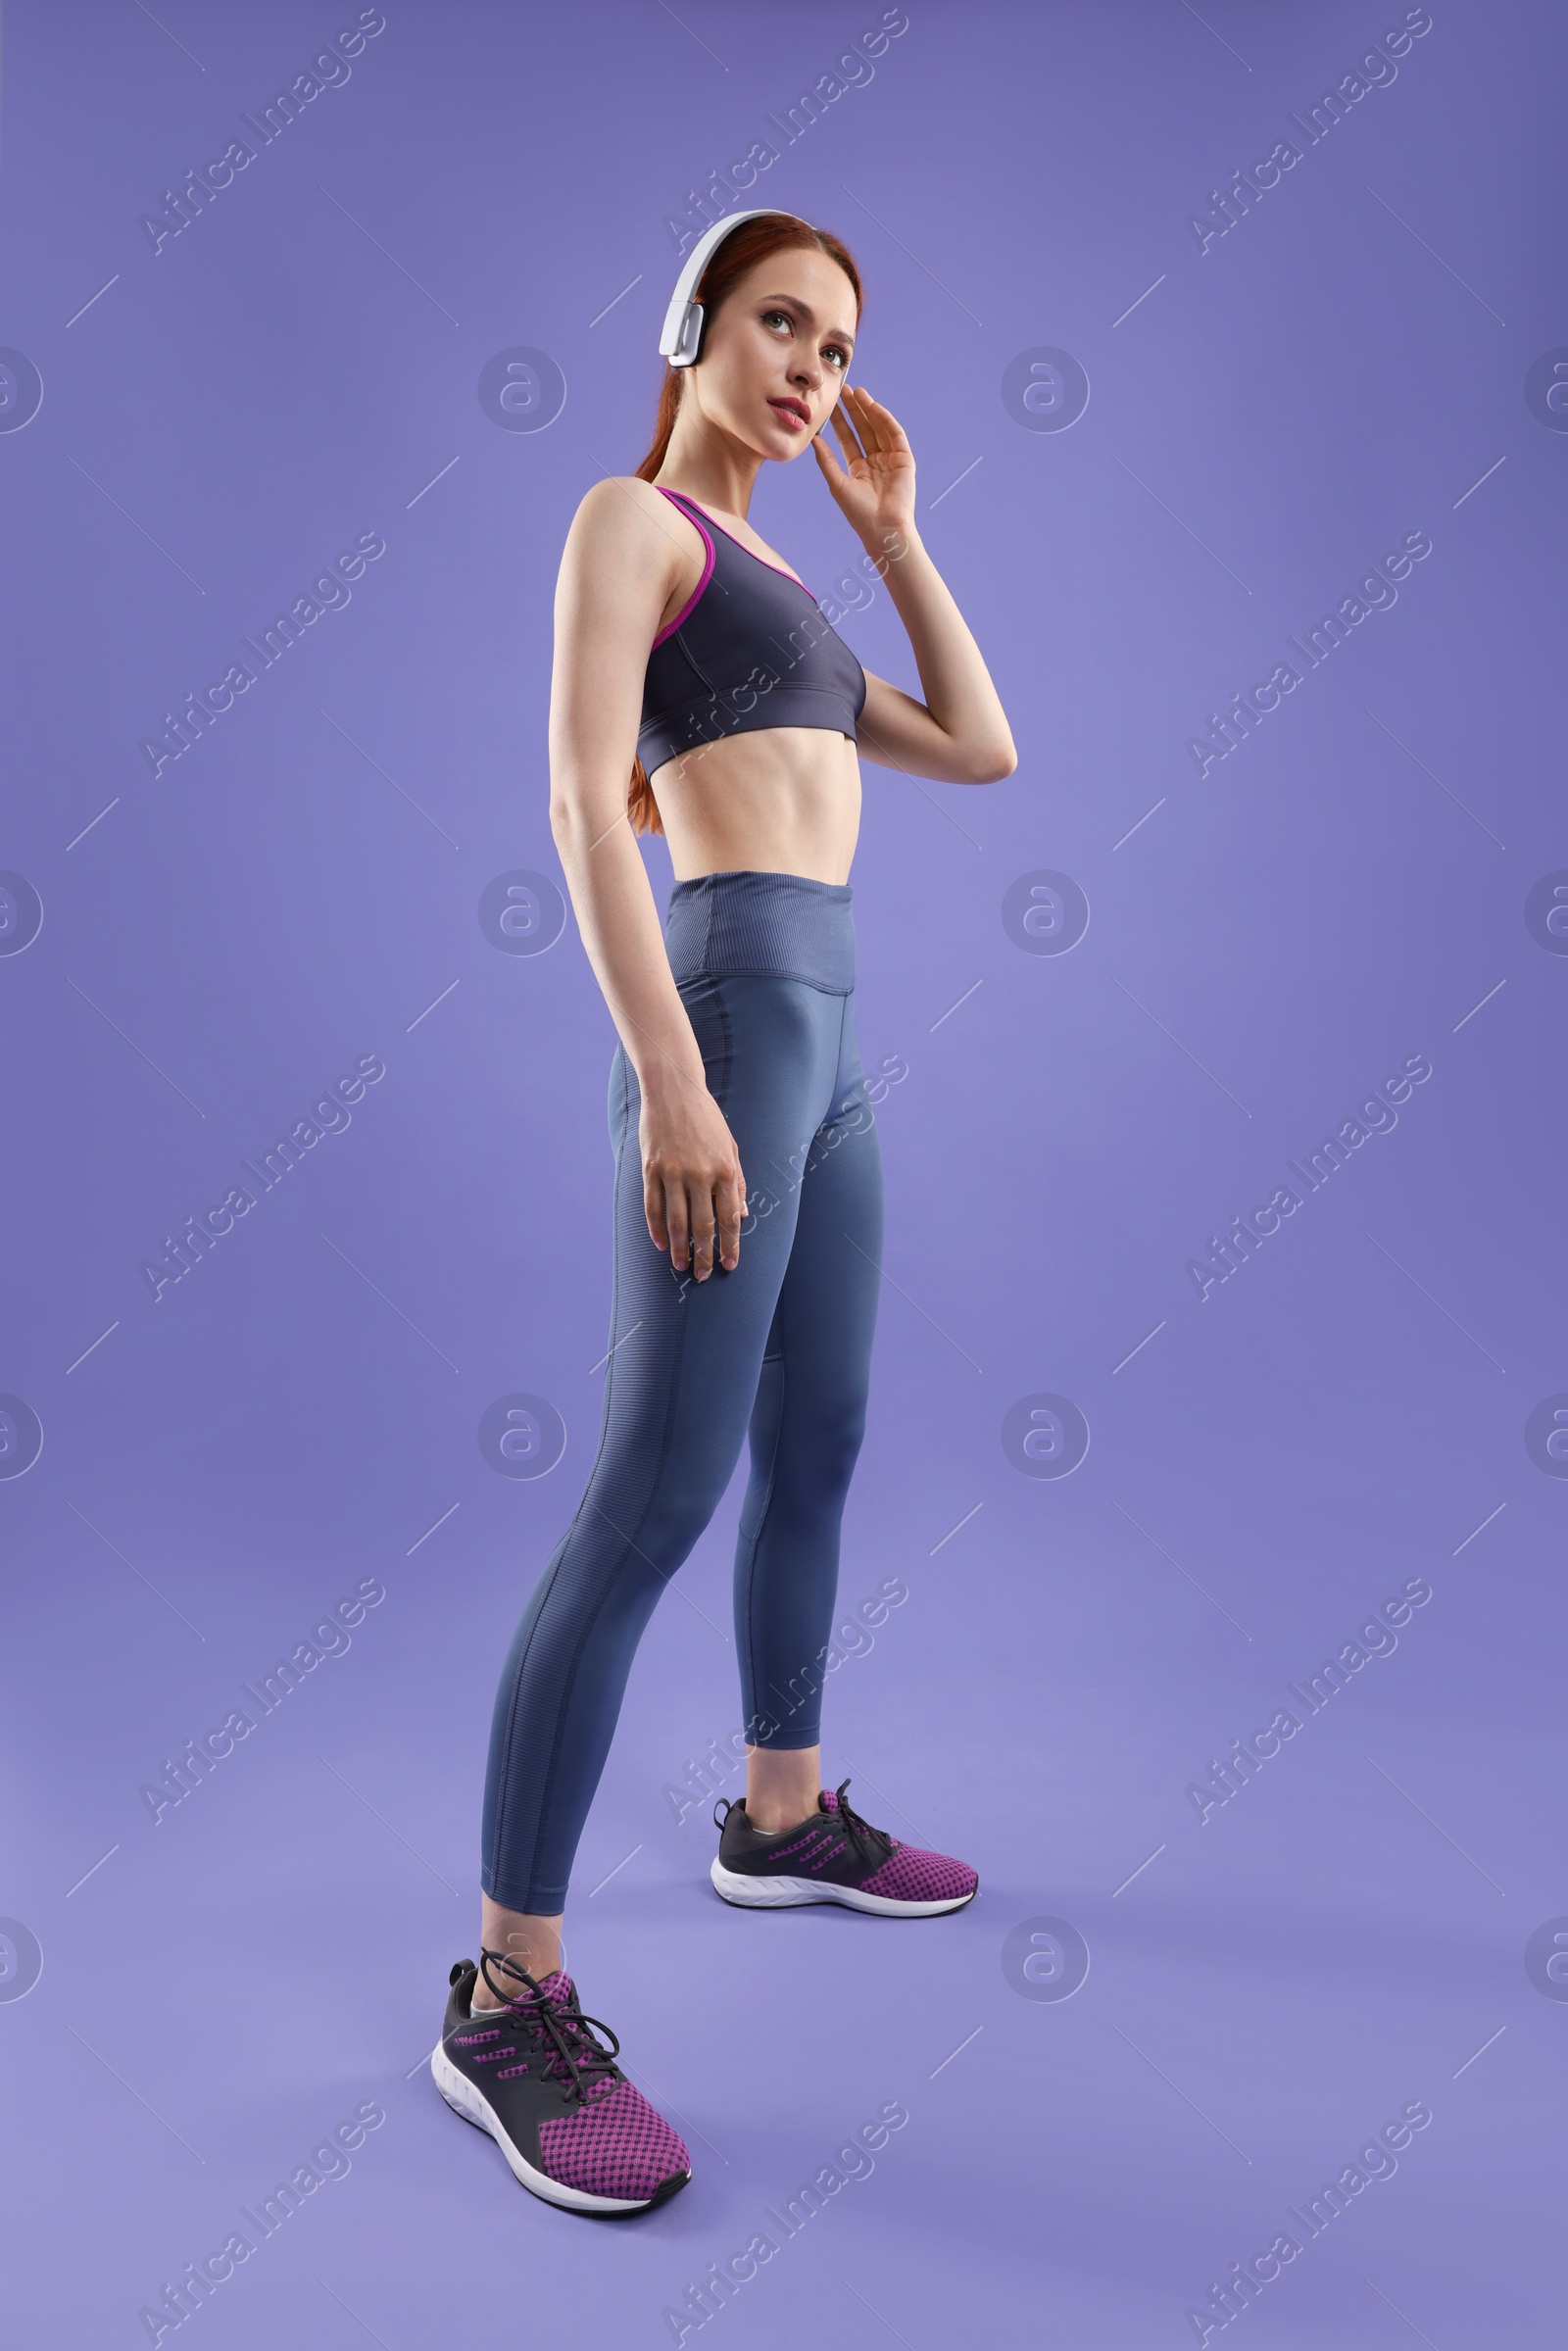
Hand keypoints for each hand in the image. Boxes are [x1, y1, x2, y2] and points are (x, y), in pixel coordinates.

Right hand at [638, 1074, 746, 1279]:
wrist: (674, 1090)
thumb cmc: (707, 1119)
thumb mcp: (731, 1147)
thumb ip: (737, 1182)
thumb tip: (743, 1216)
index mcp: (725, 1170)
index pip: (730, 1219)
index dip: (730, 1245)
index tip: (729, 1265)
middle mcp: (700, 1174)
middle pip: (703, 1226)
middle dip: (705, 1255)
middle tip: (703, 1275)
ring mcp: (673, 1172)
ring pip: (676, 1222)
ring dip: (679, 1248)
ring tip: (682, 1266)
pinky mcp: (651, 1169)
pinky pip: (652, 1206)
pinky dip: (655, 1229)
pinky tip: (660, 1244)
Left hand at [812, 384, 915, 553]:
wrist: (883, 529)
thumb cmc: (859, 513)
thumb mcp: (838, 484)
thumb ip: (826, 461)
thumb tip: (813, 439)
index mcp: (859, 469)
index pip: (848, 439)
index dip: (840, 422)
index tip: (831, 404)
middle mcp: (875, 462)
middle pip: (863, 429)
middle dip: (854, 410)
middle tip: (844, 390)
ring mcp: (891, 460)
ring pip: (878, 428)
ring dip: (869, 410)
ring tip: (858, 392)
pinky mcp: (905, 460)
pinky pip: (894, 434)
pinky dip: (884, 419)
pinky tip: (873, 407)